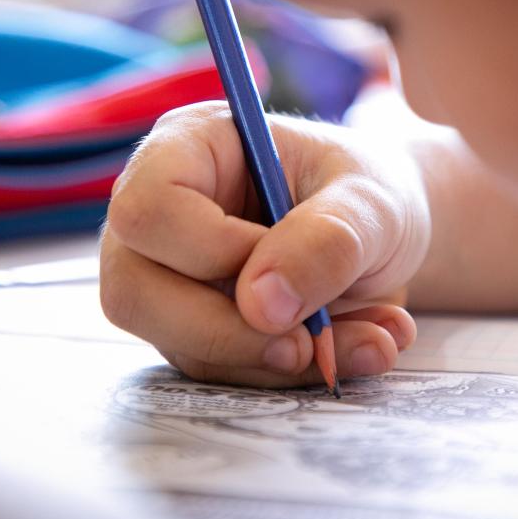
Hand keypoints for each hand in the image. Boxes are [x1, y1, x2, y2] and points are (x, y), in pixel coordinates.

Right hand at [100, 101, 430, 387]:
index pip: (149, 208)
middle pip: (134, 289)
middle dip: (231, 332)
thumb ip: (327, 240)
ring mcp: (169, 272)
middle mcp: (161, 211)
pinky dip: (289, 372)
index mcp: (190, 146)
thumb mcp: (370, 202)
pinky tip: (355, 346)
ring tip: (370, 340)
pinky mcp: (193, 322)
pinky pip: (218, 368)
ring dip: (275, 361)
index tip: (283, 271)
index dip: (209, 252)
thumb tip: (262, 306)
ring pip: (176, 342)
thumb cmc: (368, 193)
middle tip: (314, 341)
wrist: (383, 234)